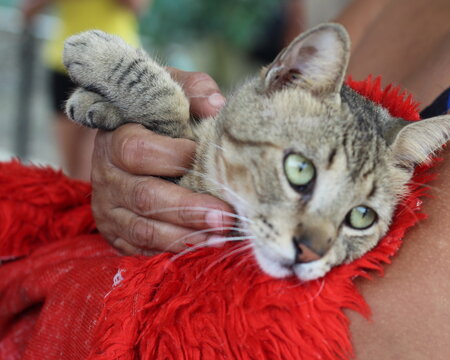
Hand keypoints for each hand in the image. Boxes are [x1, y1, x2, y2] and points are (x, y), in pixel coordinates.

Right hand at [91, 70, 232, 254]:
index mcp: (116, 140)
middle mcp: (107, 177)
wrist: (126, 144)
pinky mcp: (117, 234)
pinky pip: (141, 250)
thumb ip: (193, 90)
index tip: (206, 158)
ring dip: (185, 235)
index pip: (138, 151)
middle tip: (225, 216)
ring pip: (145, 229)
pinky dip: (172, 251)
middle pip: (146, 197)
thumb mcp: (171, 93)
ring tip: (220, 235)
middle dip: (189, 209)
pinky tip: (201, 246)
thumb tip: (217, 105)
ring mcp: (109, 209)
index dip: (175, 157)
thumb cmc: (157, 118)